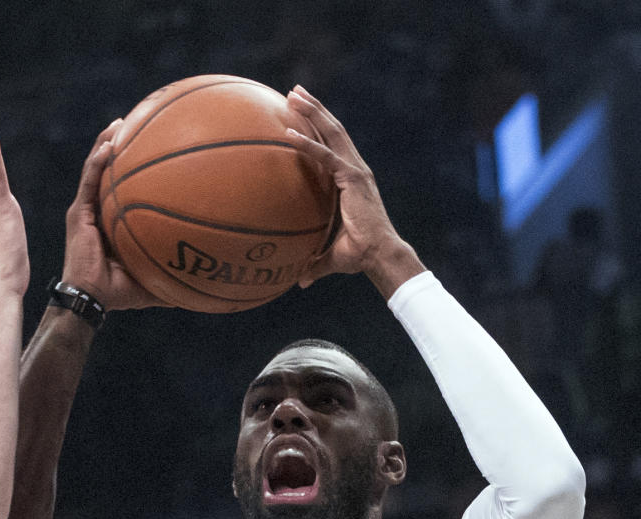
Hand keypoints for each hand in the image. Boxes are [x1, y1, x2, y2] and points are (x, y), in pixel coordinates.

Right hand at [62, 121, 166, 309]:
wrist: (91, 300)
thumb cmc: (119, 294)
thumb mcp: (153, 280)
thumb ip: (173, 275)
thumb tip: (205, 284)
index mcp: (113, 222)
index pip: (123, 189)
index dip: (134, 169)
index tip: (154, 150)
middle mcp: (98, 212)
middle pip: (109, 172)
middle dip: (120, 146)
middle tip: (137, 125)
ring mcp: (86, 211)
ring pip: (95, 169)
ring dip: (105, 143)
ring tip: (120, 123)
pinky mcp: (78, 214)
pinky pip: (88, 181)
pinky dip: (97, 162)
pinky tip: (109, 145)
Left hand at [284, 86, 420, 292]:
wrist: (377, 256)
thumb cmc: (358, 257)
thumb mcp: (330, 256)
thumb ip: (313, 263)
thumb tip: (298, 280)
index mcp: (351, 178)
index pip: (333, 144)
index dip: (319, 126)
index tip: (301, 111)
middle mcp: (355, 168)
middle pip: (333, 129)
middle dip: (314, 107)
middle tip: (294, 91)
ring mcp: (355, 170)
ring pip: (332, 132)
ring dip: (312, 111)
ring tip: (293, 95)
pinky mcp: (352, 178)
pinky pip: (325, 156)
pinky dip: (307, 143)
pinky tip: (288, 134)